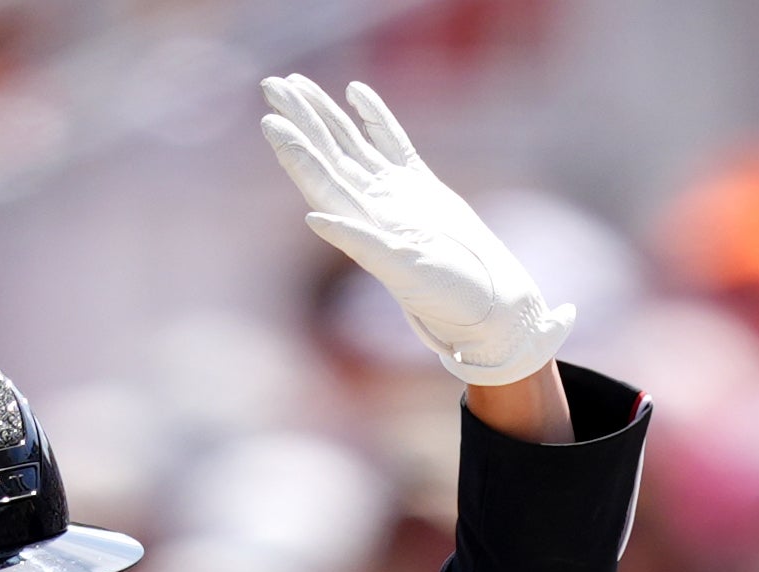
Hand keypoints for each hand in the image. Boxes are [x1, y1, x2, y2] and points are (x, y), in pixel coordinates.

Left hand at [258, 75, 570, 391]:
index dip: (294, 149)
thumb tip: (313, 216)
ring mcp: (393, 194)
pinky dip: (374, 117)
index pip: (318, 178)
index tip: (272, 119)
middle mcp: (370, 205)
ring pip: (351, 143)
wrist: (486, 301)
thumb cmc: (447, 294)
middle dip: (299, 120)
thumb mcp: (403, 270)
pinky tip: (356, 92)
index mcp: (360, 222)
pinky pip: (391, 143)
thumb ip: (360, 242)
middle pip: (326, 153)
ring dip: (324, 114)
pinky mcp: (419, 187)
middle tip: (272, 85)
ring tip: (297, 83)